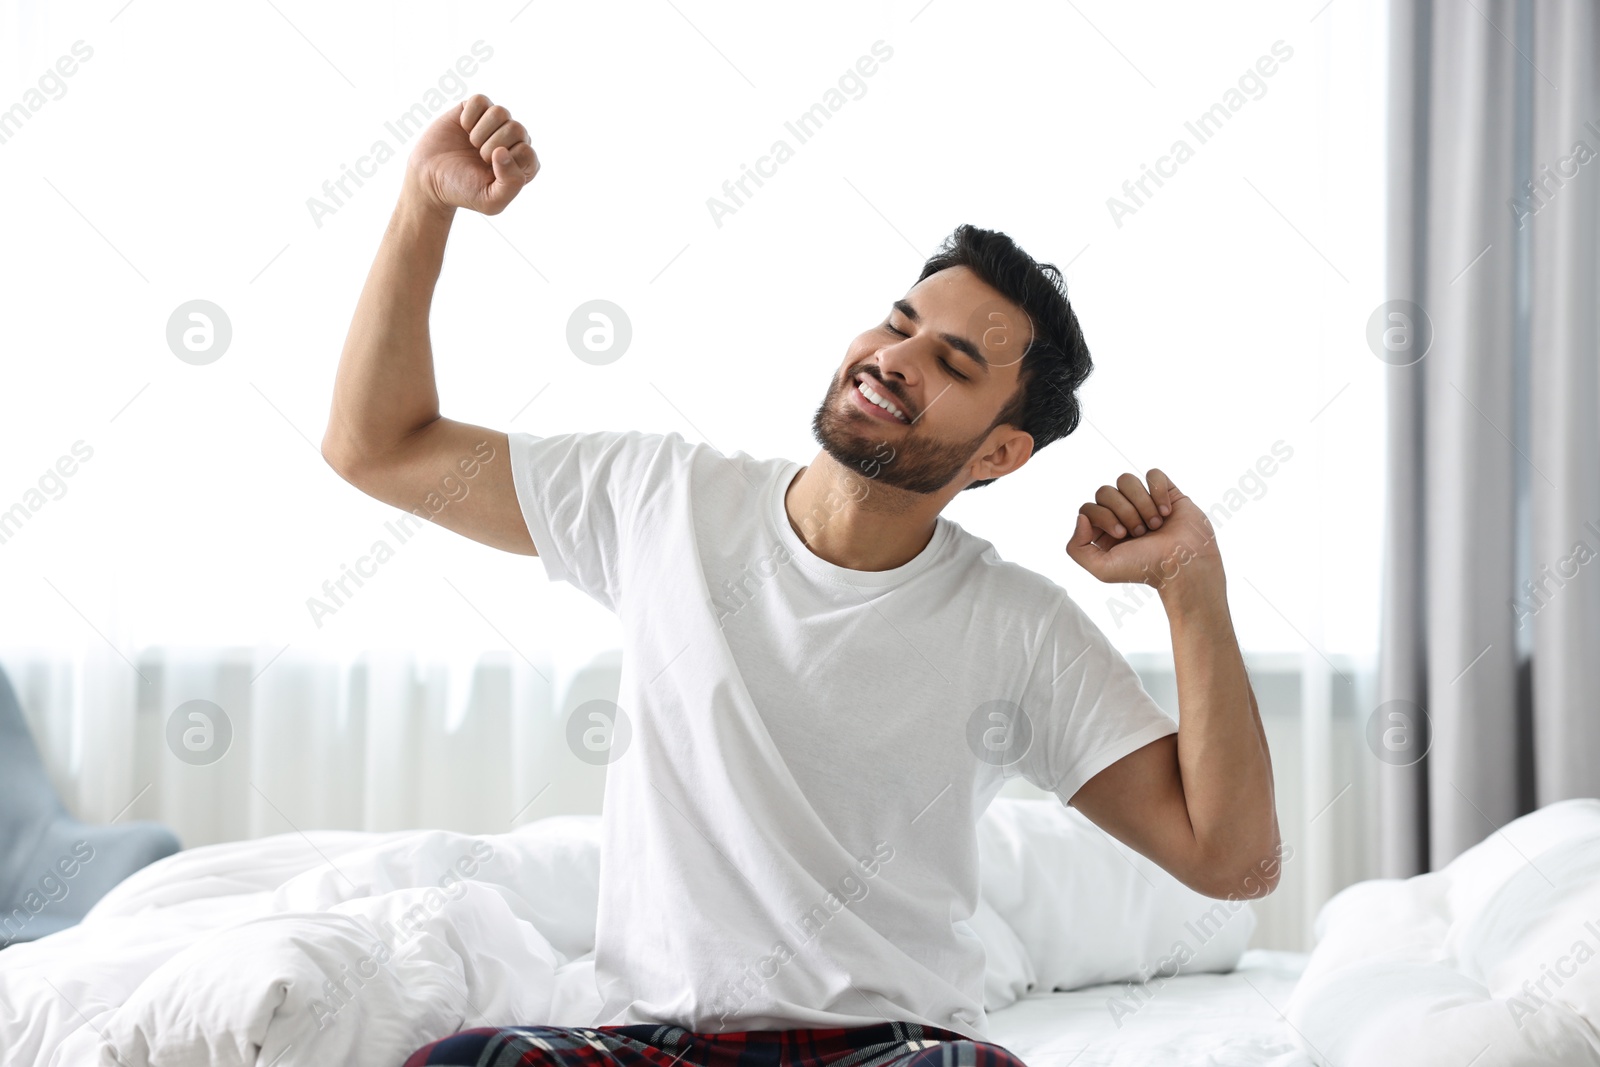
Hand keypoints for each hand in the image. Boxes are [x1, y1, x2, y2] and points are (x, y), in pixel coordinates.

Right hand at [405, 94, 539, 215]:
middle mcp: (513, 141)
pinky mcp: (474, 110)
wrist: (429, 178)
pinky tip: (464, 128)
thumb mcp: (491, 201)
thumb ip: (511, 184)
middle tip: (478, 157)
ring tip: (472, 143)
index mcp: (523, 164)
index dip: (506, 162)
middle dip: (492, 146)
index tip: (488, 170)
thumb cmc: (463, 191)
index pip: (528, 153)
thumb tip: (503, 151)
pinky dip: (469, 116)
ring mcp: (494, 124)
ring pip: (500, 112)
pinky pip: (480, 100)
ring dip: (480, 132)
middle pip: (517, 128)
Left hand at [1065, 469, 1219, 588]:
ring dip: (1141, 502)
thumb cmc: (1146, 568)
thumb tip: (1081, 517)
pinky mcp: (1166, 493)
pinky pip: (1153, 474)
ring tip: (1155, 524)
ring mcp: (1144, 502)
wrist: (1183, 564)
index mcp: (1105, 530)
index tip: (1122, 535)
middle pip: (1105, 491)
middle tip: (1140, 531)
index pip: (1088, 508)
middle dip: (1123, 511)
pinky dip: (1158, 491)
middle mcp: (1122, 514)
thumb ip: (1076, 548)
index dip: (1103, 517)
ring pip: (1126, 480)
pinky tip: (1167, 511)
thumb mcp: (1102, 569)